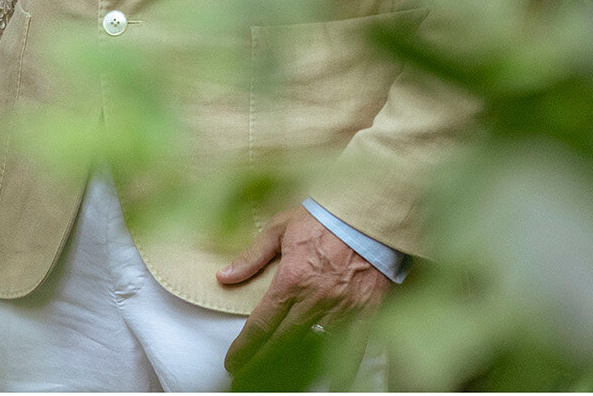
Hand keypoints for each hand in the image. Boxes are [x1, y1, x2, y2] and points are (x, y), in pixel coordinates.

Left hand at [218, 206, 388, 376]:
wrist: (368, 213)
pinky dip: (344, 369)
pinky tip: (334, 385)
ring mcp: (341, 309)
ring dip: (297, 367)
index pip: (261, 324)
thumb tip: (224, 276)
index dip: (244, 348)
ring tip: (280, 380)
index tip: (233, 362)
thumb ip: (252, 256)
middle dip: (261, 363)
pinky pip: (354, 348)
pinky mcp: (365, 311)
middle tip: (247, 377)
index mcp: (290, 280)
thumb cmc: (324, 216)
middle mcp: (314, 300)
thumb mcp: (280, 228)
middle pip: (282, 343)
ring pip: (315, 349)